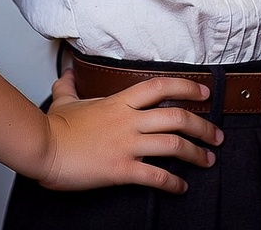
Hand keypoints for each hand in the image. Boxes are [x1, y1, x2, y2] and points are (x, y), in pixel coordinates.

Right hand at [36, 67, 223, 193]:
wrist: (44, 147)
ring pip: (173, 145)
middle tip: (217, 134)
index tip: (204, 91)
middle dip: (202, 126)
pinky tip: (181, 187)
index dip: (186, 86)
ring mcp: (127, 144)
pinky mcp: (122, 169)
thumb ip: (70, 85)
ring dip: (196, 153)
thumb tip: (68, 72)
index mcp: (120, 101)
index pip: (160, 86)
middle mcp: (129, 120)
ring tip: (208, 160)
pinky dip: (173, 182)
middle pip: (176, 116)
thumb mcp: (65, 98)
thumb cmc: (55, 126)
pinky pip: (156, 176)